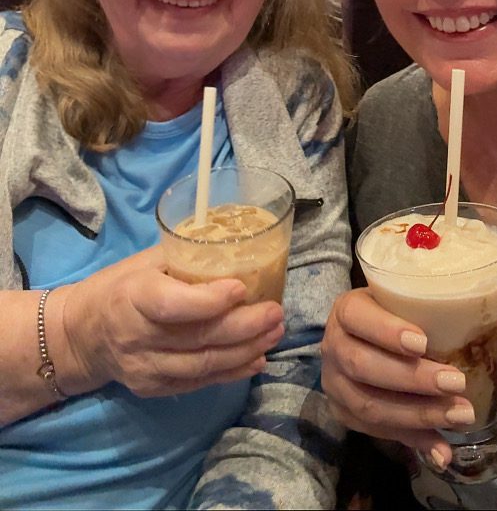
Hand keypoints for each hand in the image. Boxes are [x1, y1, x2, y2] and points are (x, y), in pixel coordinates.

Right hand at [57, 247, 284, 397]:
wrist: (82, 334)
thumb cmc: (121, 286)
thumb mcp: (145, 262)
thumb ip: (186, 258)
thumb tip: (239, 246)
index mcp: (133, 296)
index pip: (172, 304)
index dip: (209, 300)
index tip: (241, 288)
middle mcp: (137, 336)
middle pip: (197, 338)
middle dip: (245, 327)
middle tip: (276, 312)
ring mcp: (144, 368)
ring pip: (203, 365)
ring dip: (246, 351)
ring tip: (275, 333)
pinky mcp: (152, 388)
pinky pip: (198, 383)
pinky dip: (231, 372)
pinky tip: (256, 359)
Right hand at [321, 289, 472, 463]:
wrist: (358, 337)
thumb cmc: (391, 313)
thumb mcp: (400, 300)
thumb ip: (425, 307)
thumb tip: (476, 315)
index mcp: (345, 312)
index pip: (357, 318)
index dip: (386, 332)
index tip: (423, 343)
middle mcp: (333, 348)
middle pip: (364, 367)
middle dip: (413, 379)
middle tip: (457, 383)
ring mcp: (335, 386)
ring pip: (370, 406)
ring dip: (419, 415)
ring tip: (460, 416)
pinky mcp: (345, 415)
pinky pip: (378, 433)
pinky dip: (415, 440)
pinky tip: (443, 449)